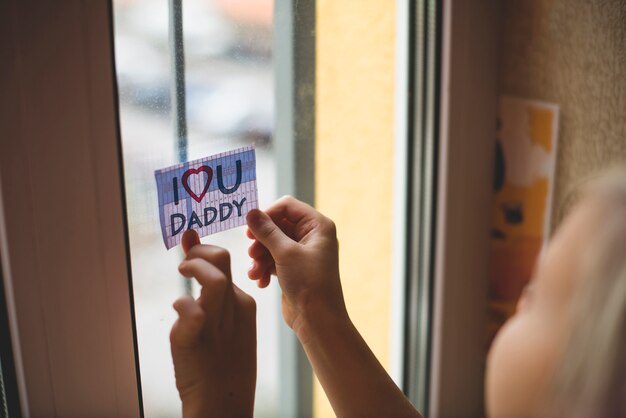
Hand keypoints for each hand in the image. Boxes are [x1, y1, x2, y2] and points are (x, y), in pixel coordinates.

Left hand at [170, 230, 256, 417]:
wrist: (224, 402)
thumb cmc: (221, 361)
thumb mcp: (223, 322)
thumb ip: (210, 290)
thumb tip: (194, 257)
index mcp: (243, 303)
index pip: (224, 262)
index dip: (203, 250)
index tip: (188, 245)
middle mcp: (232, 308)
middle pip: (221, 260)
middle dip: (199, 251)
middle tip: (184, 261)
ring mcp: (216, 324)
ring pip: (212, 280)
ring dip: (193, 268)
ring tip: (180, 272)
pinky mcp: (194, 340)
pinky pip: (191, 312)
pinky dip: (182, 305)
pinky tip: (177, 310)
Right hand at [246, 196, 346, 342]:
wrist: (318, 321)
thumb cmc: (309, 284)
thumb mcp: (285, 253)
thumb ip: (266, 231)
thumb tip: (250, 212)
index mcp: (318, 225)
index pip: (287, 206)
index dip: (267, 214)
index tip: (251, 229)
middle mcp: (312, 236)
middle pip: (277, 225)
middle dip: (261, 240)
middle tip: (251, 253)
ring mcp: (303, 252)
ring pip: (272, 243)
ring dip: (260, 257)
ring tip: (254, 272)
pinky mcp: (294, 268)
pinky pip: (273, 259)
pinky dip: (264, 268)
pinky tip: (260, 281)